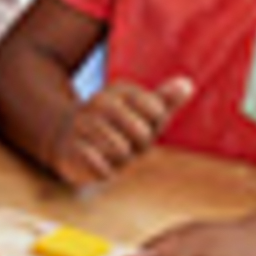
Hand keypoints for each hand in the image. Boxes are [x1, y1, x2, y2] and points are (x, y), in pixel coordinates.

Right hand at [51, 76, 193, 186]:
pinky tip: (96, 163)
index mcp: (121, 90)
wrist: (66, 138)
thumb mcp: (143, 114)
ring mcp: (82, 124)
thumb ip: (166, 100)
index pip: (156, 111)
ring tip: (109, 153)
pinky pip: (100, 166)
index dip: (153, 127)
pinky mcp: (70, 148)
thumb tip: (188, 84)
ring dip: (120, 160)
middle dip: (138, 146)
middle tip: (125, 144)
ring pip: (121, 150)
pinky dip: (104, 171)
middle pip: (142, 133)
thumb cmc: (116, 128)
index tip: (140, 127)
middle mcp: (99, 102)